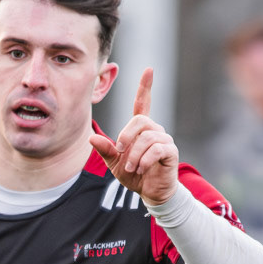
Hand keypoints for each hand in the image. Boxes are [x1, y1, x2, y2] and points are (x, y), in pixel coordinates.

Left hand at [89, 68, 178, 205]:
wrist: (150, 193)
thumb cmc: (134, 175)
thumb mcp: (114, 163)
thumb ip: (105, 150)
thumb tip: (92, 137)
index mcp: (140, 130)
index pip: (143, 103)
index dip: (145, 87)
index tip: (149, 70)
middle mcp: (154, 130)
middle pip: (140, 121)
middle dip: (126, 136)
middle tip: (120, 152)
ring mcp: (164, 140)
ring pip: (147, 137)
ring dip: (135, 155)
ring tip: (131, 168)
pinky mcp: (171, 152)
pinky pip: (157, 149)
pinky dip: (145, 160)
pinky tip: (141, 169)